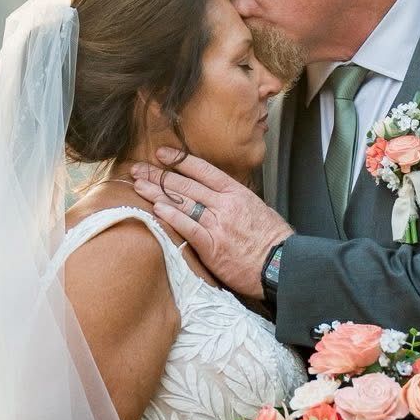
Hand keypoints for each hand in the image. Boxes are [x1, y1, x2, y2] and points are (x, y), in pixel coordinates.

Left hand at [131, 151, 291, 299]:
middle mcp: (225, 205)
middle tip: (138, 168)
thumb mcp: (257, 210)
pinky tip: (156, 209)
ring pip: (183, 203)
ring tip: (138, 185)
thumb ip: (234, 201)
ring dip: (157, 193)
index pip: (204, 170)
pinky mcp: (212, 246)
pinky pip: (188, 228)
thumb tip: (218, 196)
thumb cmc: (273, 241)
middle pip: (186, 185)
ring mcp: (218, 225)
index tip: (163, 154)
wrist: (282, 264)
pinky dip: (172, 217)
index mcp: (237, 193)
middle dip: (159, 175)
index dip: (180, 160)